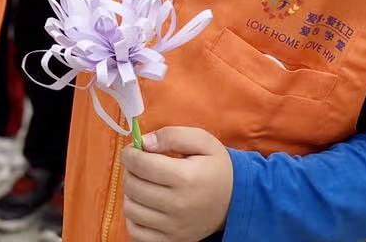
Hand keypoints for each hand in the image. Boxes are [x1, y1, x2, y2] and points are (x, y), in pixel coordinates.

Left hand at [120, 127, 233, 241]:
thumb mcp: (202, 141)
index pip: (141, 165)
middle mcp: (178, 205)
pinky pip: (136, 232)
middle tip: (139, 165)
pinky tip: (144, 205)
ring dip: (131, 193)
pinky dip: (134, 218)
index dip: (130, 154)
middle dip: (130, 171)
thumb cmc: (215, 167)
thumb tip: (144, 142)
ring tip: (143, 184)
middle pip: (133, 186)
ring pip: (131, 209)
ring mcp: (174, 227)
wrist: (234, 201)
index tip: (132, 150)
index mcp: (186, 177)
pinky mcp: (172, 241)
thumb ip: (172, 135)